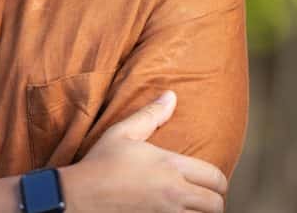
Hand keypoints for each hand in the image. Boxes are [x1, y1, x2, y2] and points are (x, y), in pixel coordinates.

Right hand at [60, 91, 226, 212]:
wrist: (77, 197)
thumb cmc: (99, 164)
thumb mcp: (122, 133)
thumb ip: (150, 115)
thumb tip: (171, 96)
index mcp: (170, 166)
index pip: (215, 177)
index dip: (219, 181)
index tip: (212, 183)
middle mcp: (173, 193)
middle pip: (216, 205)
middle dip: (213, 202)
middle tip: (204, 199)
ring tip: (193, 209)